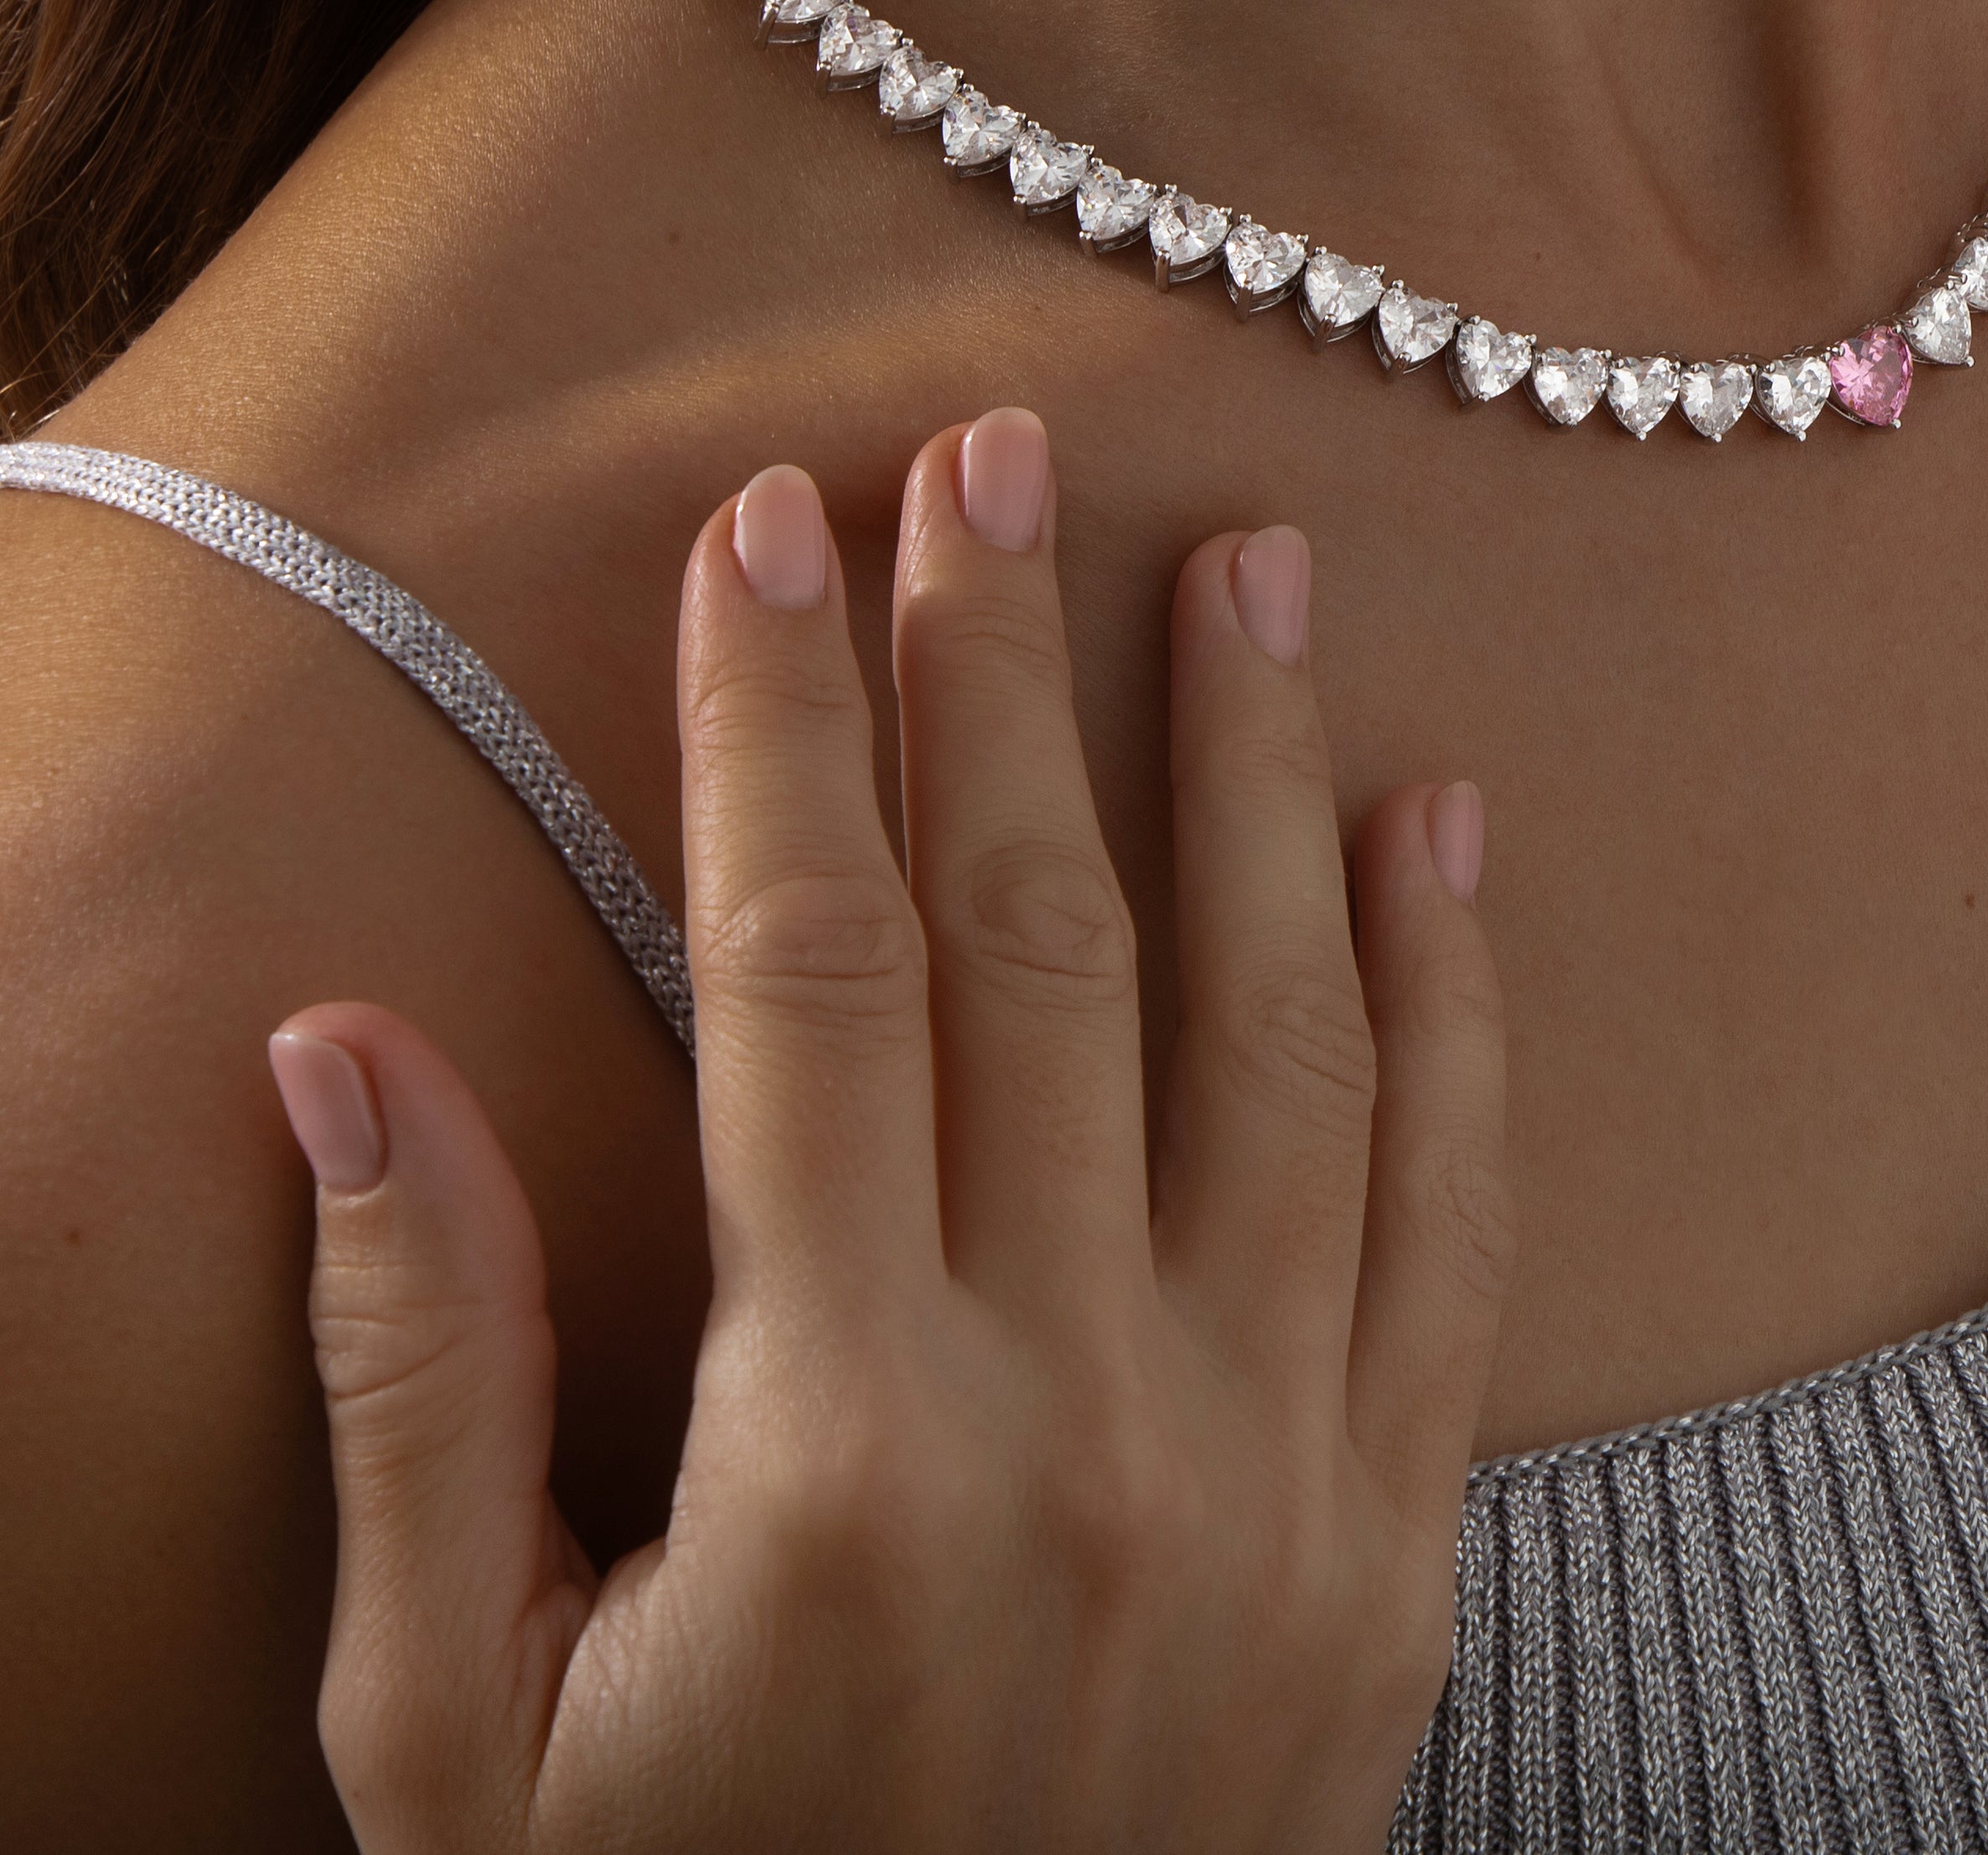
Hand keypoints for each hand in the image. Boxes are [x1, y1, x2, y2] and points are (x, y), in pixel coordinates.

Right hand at [262, 414, 1505, 1853]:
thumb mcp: (458, 1730)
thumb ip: (415, 1379)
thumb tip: (336, 1060)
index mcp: (836, 1451)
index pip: (807, 982)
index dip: (779, 733)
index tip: (770, 529)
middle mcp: (1088, 1419)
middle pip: (1044, 949)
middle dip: (1003, 676)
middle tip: (995, 456)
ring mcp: (1279, 1468)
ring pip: (1284, 1028)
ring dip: (1256, 769)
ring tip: (1249, 560)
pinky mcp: (1401, 1527)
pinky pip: (1451, 1207)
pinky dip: (1455, 998)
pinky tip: (1440, 822)